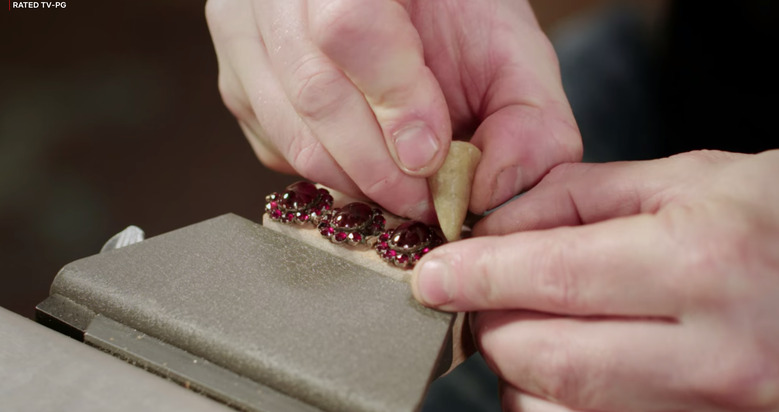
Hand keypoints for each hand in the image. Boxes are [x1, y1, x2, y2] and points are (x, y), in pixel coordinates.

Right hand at [206, 0, 580, 219]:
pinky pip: (276, 151)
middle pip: (313, 92)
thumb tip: (490, 192)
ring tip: (403, 191)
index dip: (393, 100)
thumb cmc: (454, 22)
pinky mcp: (238, 85)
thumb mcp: (509, 48)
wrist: (402, 7)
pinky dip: (328, 174)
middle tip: (425, 199)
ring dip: (356, 180)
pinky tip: (365, 163)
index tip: (431, 155)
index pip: (349, 26)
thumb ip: (528, 115)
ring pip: (290, 134)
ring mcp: (246, 38)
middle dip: (379, 166)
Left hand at [412, 150, 778, 410]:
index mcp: (700, 264)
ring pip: (554, 410)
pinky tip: (572, 360)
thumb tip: (491, 228)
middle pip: (541, 358)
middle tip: (482, 291)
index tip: (431, 274)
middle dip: (490, 323)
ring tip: (534, 324)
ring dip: (518, 369)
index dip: (476, 276)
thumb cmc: (775, 219)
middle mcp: (709, 354)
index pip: (551, 278)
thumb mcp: (686, 179)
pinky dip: (555, 400)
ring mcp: (709, 411)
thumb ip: (575, 198)